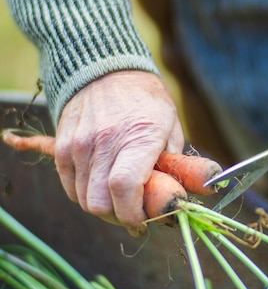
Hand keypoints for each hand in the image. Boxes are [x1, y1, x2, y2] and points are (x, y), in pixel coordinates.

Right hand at [55, 70, 184, 234]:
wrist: (107, 70)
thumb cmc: (147, 101)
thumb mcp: (171, 128)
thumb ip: (174, 166)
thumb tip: (183, 198)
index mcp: (139, 137)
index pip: (125, 188)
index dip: (134, 213)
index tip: (146, 219)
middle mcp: (104, 142)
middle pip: (100, 203)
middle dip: (120, 216)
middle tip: (135, 212)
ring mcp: (79, 145)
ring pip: (84, 199)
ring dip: (104, 207)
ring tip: (121, 199)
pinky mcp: (63, 147)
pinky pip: (70, 187)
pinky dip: (86, 194)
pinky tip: (102, 187)